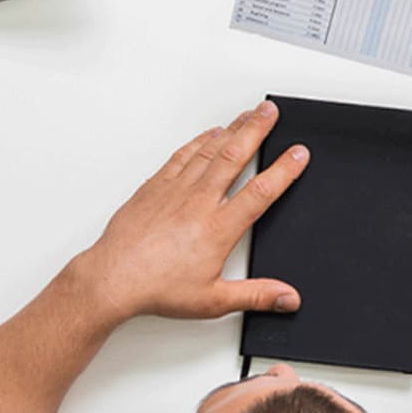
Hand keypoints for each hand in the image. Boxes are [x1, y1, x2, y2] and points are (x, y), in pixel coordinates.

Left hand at [64, 101, 309, 324]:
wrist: (114, 278)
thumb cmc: (156, 287)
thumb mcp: (213, 300)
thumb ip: (256, 296)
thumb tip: (286, 298)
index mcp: (218, 229)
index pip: (260, 192)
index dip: (283, 171)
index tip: (298, 154)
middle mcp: (199, 203)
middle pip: (235, 157)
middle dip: (257, 130)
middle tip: (270, 111)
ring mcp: (175, 191)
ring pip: (210, 151)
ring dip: (232, 129)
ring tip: (247, 114)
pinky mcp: (155, 187)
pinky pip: (182, 156)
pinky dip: (199, 142)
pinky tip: (209, 134)